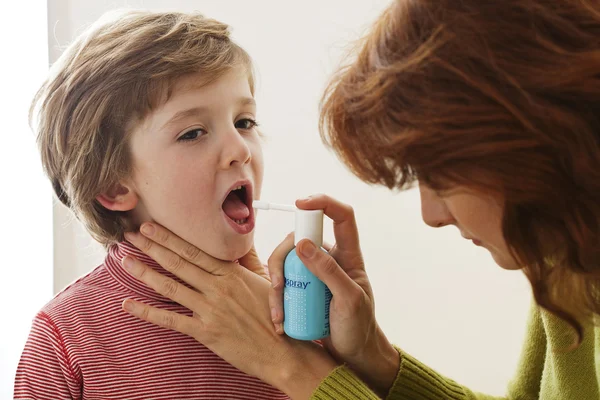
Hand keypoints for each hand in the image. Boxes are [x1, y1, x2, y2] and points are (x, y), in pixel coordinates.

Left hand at [121, 224, 337, 397]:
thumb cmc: (278, 315)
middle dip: (153, 246)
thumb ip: (247, 262)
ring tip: (125, 260)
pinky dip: (147, 312)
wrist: (286, 351)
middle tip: (131, 234)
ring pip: (171, 286)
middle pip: (179, 262)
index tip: (153, 226)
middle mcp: (218, 288)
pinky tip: (128, 304)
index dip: (171, 237)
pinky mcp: (206, 332)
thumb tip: (238, 241)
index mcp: (232, 274)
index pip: (195, 250)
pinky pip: (171, 320)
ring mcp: (210, 310)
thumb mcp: (266, 282)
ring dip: (145, 272)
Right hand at [268, 194, 399, 396]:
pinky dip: (275, 299)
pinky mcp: (300, 288)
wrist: (351, 355)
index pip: (341, 216)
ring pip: (285, 260)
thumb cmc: (358, 326)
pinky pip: (280, 282)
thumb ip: (329, 271)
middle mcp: (329, 258)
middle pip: (299, 238)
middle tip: (280, 285)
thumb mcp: (348, 300)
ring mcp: (312, 272)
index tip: (300, 203)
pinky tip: (279, 319)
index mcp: (348, 255)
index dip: (323, 202)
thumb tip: (302, 244)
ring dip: (276, 284)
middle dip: (283, 258)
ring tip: (279, 312)